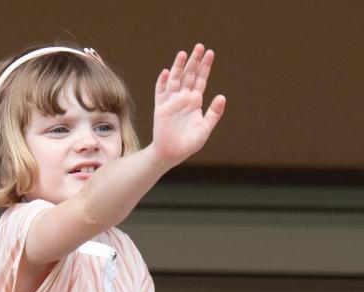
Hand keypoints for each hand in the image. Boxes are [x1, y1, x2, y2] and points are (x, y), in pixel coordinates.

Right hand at [150, 43, 225, 166]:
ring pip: (175, 80)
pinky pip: (160, 92)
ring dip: (178, 67)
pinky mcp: (161, 108)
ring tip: (183, 53)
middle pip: (189, 75)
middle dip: (194, 61)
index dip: (205, 66)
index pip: (201, 79)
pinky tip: (166, 72)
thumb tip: (222, 96)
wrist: (171, 153)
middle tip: (199, 46)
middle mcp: (183, 98)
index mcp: (195, 101)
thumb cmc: (189, 143)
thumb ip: (214, 112)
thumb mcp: (206, 128)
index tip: (210, 52)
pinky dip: (162, 82)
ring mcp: (171, 102)